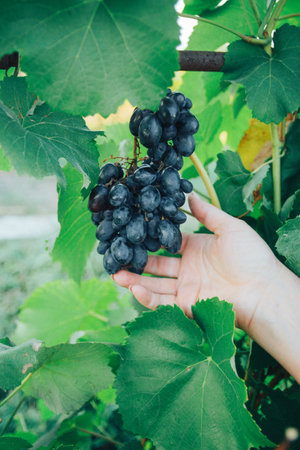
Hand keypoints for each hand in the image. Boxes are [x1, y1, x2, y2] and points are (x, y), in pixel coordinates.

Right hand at [113, 193, 279, 332]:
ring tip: (115, 274)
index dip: (151, 238)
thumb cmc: (251, 256)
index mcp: (196, 249)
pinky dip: (146, 297)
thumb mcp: (229, 228)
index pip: (168, 242)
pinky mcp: (187, 306)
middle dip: (136, 261)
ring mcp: (186, 288)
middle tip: (116, 255)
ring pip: (154, 284)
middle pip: (156, 265)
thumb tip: (189, 196)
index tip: (133, 230)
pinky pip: (162, 303)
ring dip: (134, 280)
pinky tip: (134, 287)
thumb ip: (207, 213)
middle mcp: (188, 269)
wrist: (262, 289)